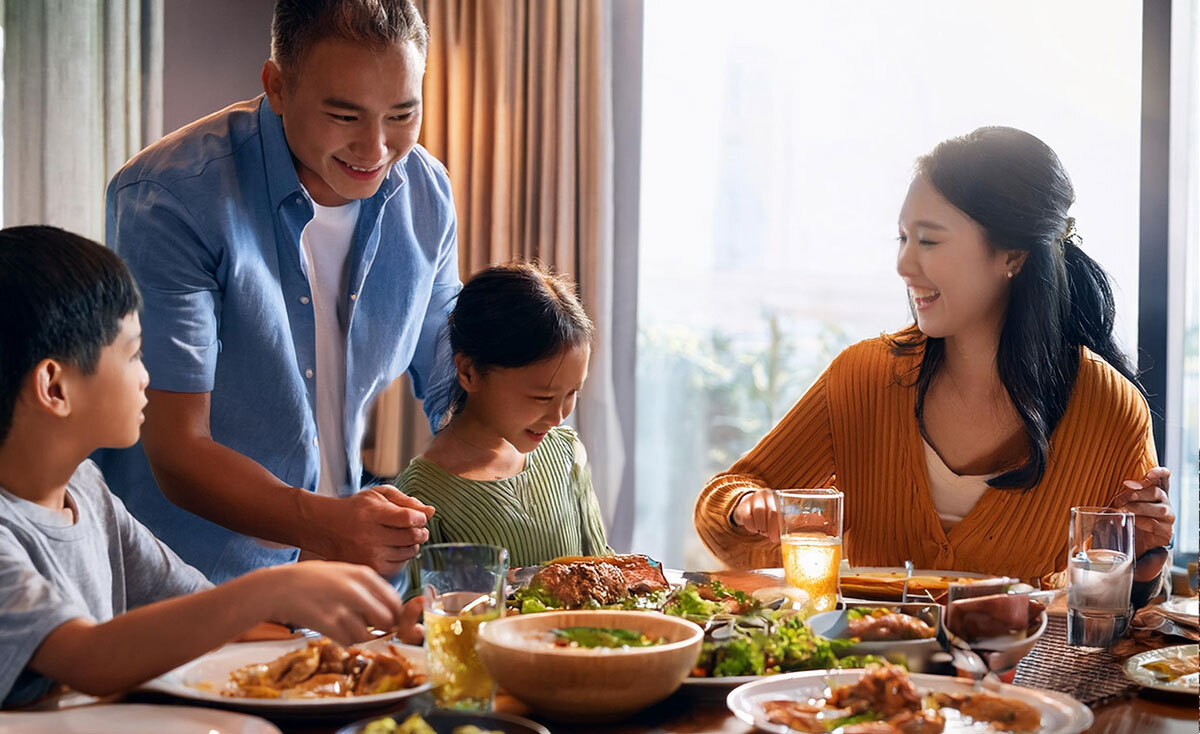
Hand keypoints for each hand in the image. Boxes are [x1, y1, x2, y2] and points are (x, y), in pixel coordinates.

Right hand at [251, 561, 416, 645]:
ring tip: (344, 625)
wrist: (278, 587)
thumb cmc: (312, 579)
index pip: (394, 601)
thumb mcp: (344, 572)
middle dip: (381, 628)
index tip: (386, 619)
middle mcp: (356, 590)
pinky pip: (348, 641)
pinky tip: (332, 629)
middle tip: (368, 626)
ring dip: (360, 635)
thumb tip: (389, 608)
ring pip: (367, 634)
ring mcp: (341, 608)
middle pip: (386, 620)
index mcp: (363, 574)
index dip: (394, 614)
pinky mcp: (327, 624)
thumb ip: (367, 587)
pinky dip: (344, 640)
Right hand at [307, 486, 435, 576]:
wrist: (327, 528)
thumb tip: (431, 512)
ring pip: (409, 553)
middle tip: (417, 528)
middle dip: (421, 532)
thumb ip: (406, 501)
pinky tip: (394, 549)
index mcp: (372, 513)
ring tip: (402, 538)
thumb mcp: (379, 495)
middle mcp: (370, 536)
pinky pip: (400, 566)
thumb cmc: (357, 509)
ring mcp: (369, 555)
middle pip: (412, 537)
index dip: (420, 518)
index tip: (418, 517)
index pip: (409, 518)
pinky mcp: (369, 569)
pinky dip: (402, 558)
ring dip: (412, 545)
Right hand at [732, 489, 779, 542]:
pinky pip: (747, 518)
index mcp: (775, 496)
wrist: (747, 506)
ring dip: (761, 526)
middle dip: (771, 527)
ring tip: (762, 531)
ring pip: (758, 513)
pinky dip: (751, 526)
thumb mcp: (775, 515)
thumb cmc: (765, 513)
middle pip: (770, 510)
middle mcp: (764, 495)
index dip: (778, 525)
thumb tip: (786, 535)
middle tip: (770, 537)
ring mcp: (753, 498)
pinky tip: (754, 529)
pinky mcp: (743, 505)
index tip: (777, 538)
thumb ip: (781, 522)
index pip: (780, 510)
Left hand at [1110, 467, 1172, 556]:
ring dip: (1138, 508)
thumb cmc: (1124, 518)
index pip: (1163, 478)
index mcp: (1154, 491)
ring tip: (1123, 510)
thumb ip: (1120, 496)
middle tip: (1119, 499)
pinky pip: (1156, 524)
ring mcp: (1167, 517)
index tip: (1149, 474)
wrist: (1130, 542)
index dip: (1159, 473)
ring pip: (1159, 509)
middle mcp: (1164, 502)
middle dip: (1136, 494)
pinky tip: (1133, 522)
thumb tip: (1110, 494)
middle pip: (1156, 492)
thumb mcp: (1120, 504)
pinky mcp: (1166, 532)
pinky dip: (1142, 522)